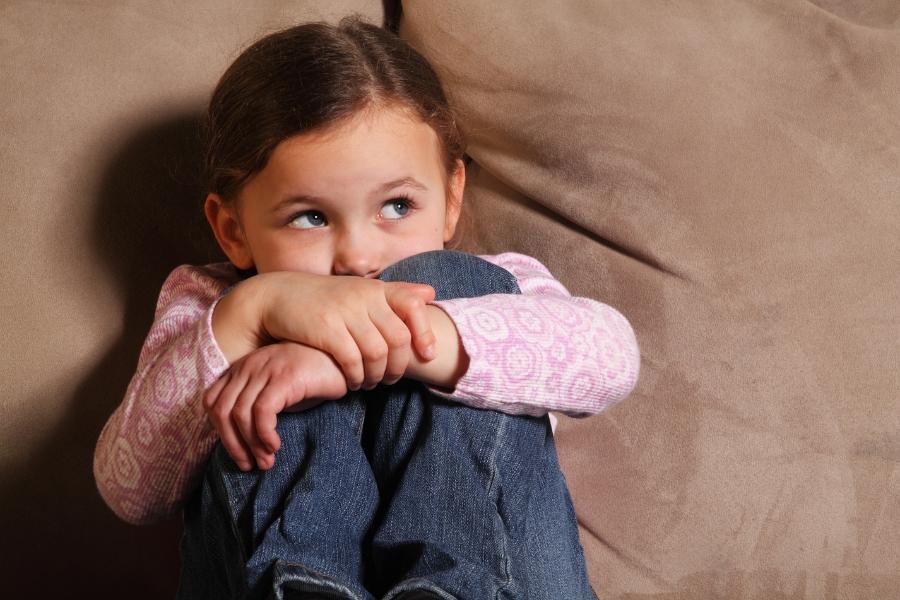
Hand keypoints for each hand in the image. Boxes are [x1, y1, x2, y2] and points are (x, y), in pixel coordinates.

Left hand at [203, 341, 347, 470]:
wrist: (346, 359)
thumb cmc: (315, 378)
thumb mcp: (280, 391)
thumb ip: (260, 405)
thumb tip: (245, 443)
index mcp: (243, 368)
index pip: (213, 402)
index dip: (221, 432)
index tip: (239, 454)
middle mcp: (249, 365)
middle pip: (221, 410)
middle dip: (232, 444)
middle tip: (249, 465)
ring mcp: (266, 369)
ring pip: (239, 413)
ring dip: (251, 444)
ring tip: (266, 461)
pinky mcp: (284, 377)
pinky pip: (262, 411)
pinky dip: (264, 434)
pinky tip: (275, 446)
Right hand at [255, 272, 436, 390]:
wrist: (277, 297)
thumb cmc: (325, 300)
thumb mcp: (360, 292)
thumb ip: (395, 294)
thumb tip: (431, 292)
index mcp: (376, 289)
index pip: (413, 305)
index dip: (425, 332)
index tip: (428, 354)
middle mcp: (363, 297)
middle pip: (399, 338)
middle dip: (399, 365)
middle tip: (390, 379)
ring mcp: (344, 312)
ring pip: (378, 353)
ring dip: (377, 376)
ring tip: (370, 383)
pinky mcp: (325, 330)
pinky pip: (352, 361)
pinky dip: (356, 377)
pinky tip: (352, 382)